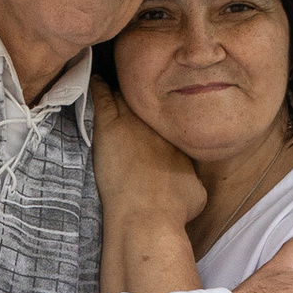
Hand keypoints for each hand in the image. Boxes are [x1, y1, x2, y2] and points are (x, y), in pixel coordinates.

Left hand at [91, 79, 204, 230]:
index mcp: (176, 139)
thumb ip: (192, 180)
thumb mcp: (196, 194)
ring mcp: (132, 123)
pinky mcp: (108, 127)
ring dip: (121, 89)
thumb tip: (191, 182)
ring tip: (117, 80)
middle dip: (142, 97)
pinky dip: (99, 88)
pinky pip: (102, 99)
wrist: (149, 213)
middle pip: (146, 104)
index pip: (165, 120)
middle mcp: (156, 126)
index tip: (155, 115)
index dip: (159, 116)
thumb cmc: (175, 208)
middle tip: (136, 91)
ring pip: (124, 97)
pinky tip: (96, 79)